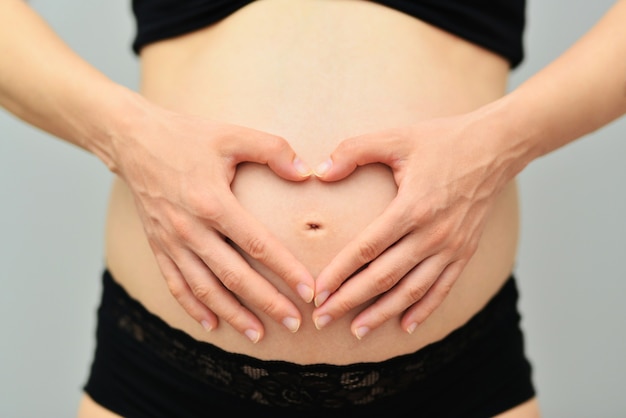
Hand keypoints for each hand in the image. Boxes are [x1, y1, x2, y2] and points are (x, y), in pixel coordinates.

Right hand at [110, 102, 314, 342]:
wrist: (131, 140)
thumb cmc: (186, 136)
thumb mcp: (231, 134)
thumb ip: (272, 150)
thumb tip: (306, 172)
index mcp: (213, 202)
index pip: (258, 245)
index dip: (285, 270)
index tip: (309, 291)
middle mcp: (191, 229)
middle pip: (234, 276)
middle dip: (267, 303)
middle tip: (295, 323)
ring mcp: (171, 241)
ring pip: (205, 289)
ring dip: (233, 314)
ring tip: (258, 336)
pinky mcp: (158, 246)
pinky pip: (176, 285)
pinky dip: (193, 308)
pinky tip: (212, 324)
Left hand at [311, 114, 515, 338]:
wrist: (496, 147)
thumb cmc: (442, 140)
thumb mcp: (396, 137)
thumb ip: (354, 150)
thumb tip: (320, 171)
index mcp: (412, 207)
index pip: (367, 249)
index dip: (339, 273)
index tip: (317, 292)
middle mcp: (432, 234)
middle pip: (383, 277)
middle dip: (350, 301)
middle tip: (323, 319)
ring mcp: (451, 247)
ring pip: (411, 290)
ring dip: (382, 313)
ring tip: (357, 331)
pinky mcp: (465, 252)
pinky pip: (442, 289)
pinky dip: (424, 310)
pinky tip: (405, 327)